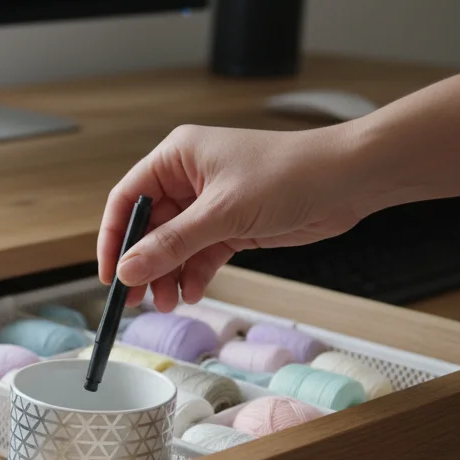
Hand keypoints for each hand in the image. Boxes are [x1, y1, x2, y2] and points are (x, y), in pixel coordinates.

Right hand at [98, 123, 370, 310]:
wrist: (350, 180)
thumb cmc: (290, 174)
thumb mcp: (222, 213)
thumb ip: (171, 244)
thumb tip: (128, 269)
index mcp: (177, 157)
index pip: (127, 199)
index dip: (113, 237)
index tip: (110, 274)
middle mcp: (188, 177)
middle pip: (148, 227)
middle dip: (143, 264)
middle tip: (134, 299)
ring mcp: (210, 202)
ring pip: (173, 245)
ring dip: (168, 275)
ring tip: (167, 302)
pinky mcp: (231, 224)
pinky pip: (199, 254)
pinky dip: (194, 274)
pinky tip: (192, 292)